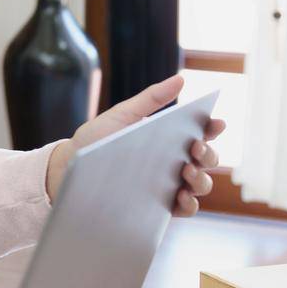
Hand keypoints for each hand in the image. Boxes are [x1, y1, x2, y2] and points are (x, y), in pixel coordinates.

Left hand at [44, 74, 225, 214]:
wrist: (69, 168)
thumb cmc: (96, 139)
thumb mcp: (122, 115)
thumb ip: (151, 98)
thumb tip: (181, 79)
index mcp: (168, 138)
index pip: (200, 133)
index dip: (213, 128)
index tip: (217, 122)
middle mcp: (173, 162)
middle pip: (206, 159)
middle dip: (209, 154)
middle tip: (195, 148)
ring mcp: (169, 185)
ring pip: (201, 185)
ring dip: (202, 179)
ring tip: (186, 171)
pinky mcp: (160, 206)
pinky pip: (186, 209)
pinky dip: (190, 204)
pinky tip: (181, 195)